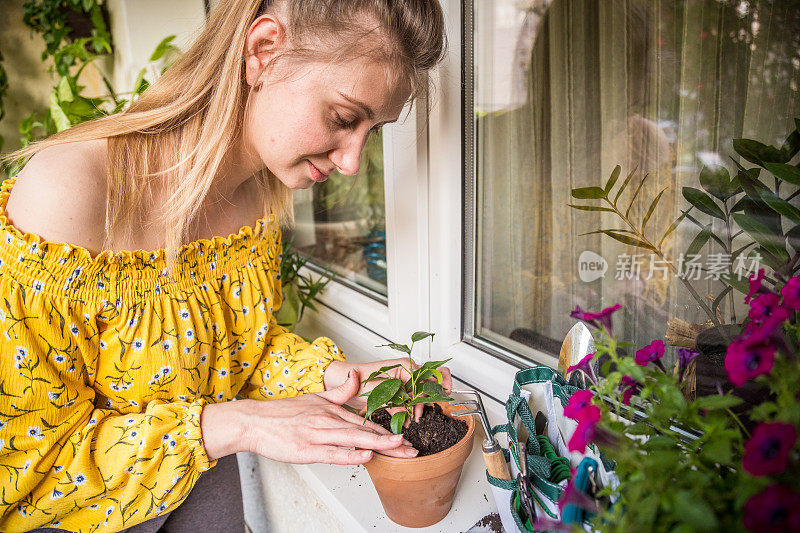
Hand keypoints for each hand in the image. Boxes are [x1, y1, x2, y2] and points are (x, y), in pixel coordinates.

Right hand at [241, 370, 418, 463]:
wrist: (254, 421)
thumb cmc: (283, 413)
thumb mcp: (315, 396)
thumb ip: (340, 391)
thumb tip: (356, 376)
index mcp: (332, 410)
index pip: (367, 421)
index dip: (388, 430)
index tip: (406, 437)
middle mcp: (328, 421)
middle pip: (366, 431)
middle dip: (392, 441)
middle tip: (412, 448)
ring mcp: (318, 434)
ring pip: (354, 440)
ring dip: (379, 444)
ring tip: (400, 448)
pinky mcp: (307, 449)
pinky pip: (333, 453)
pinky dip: (350, 454)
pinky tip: (366, 455)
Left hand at [324, 359, 452, 421]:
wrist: (343, 382)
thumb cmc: (355, 381)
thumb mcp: (374, 392)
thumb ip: (393, 403)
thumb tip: (407, 417)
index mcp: (403, 366)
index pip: (423, 381)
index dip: (422, 399)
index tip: (417, 415)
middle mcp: (407, 371)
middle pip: (432, 378)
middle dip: (436, 392)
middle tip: (439, 403)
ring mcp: (405, 380)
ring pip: (425, 388)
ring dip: (426, 402)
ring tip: (417, 417)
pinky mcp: (401, 389)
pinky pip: (414, 397)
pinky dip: (416, 407)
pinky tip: (411, 418)